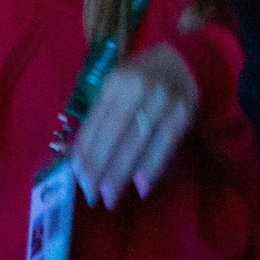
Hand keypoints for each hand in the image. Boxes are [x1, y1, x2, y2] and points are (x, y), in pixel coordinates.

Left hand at [70, 42, 199, 207]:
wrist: (182, 62)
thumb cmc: (140, 79)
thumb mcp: (116, 89)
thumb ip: (99, 118)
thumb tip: (76, 156)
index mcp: (116, 81)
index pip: (97, 121)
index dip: (86, 151)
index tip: (78, 177)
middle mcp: (139, 89)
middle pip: (115, 134)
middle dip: (101, 168)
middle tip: (91, 195)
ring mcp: (163, 101)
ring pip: (138, 143)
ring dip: (122, 174)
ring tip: (110, 198)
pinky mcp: (183, 114)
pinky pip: (164, 146)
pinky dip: (152, 169)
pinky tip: (141, 188)